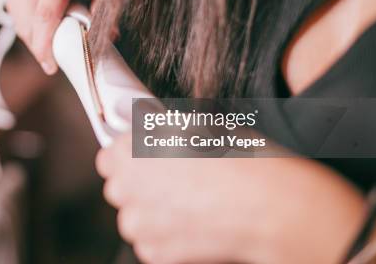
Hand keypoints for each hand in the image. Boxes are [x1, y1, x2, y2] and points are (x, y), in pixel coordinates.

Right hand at [0, 0, 114, 74]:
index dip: (45, 47)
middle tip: (59, 51)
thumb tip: (103, 37)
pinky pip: (14, 9)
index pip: (45, 16)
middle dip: (43, 45)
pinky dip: (27, 20)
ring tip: (54, 30)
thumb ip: (103, 8)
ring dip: (35, 34)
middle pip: (31, 23)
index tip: (51, 66)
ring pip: (20, 20)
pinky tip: (42, 15)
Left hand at [96, 134, 364, 263]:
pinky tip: (192, 225)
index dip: (126, 158)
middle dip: (138, 186)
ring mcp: (140, 225)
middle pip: (118, 189)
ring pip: (133, 219)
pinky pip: (150, 245)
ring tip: (186, 205)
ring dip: (150, 213)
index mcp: (130, 151)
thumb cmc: (238, 159)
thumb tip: (147, 129)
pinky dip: (165, 239)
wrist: (268, 206)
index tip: (143, 159)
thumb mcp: (196, 126)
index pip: (107, 158)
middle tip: (172, 181)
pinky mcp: (157, 254)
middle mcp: (127, 188)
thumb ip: (159, 131)